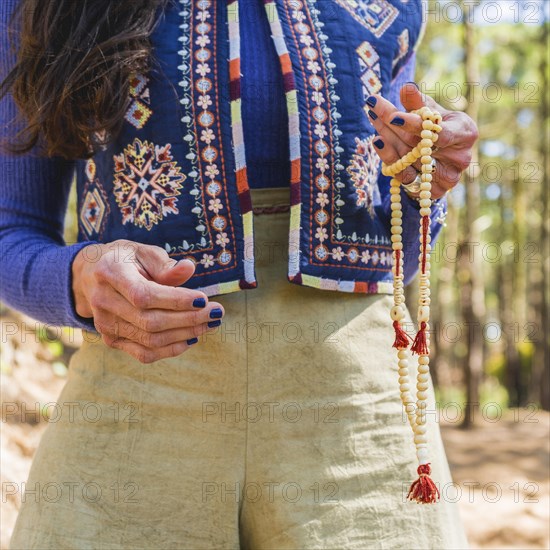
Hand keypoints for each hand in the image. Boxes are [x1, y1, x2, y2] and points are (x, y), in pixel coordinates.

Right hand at [71, 240, 223, 363]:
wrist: (92, 275)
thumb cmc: (127, 260)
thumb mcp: (144, 252)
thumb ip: (165, 264)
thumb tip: (188, 269)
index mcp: (109, 273)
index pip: (144, 295)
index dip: (175, 300)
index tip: (204, 299)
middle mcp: (102, 301)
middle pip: (150, 321)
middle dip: (189, 319)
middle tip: (217, 312)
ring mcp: (104, 324)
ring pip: (150, 340)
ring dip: (185, 334)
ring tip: (211, 323)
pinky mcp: (111, 339)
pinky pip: (144, 353)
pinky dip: (171, 349)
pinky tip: (192, 337)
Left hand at [367, 83, 478, 198]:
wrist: (442, 160)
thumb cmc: (438, 129)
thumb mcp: (431, 112)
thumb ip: (419, 101)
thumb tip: (406, 88)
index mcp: (465, 133)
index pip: (436, 131)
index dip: (413, 124)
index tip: (391, 114)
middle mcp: (460, 158)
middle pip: (418, 143)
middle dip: (392, 124)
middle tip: (373, 108)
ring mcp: (448, 177)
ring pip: (408, 159)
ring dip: (386, 138)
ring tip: (373, 119)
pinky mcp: (433, 192)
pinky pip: (404, 176)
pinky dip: (389, 158)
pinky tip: (378, 142)